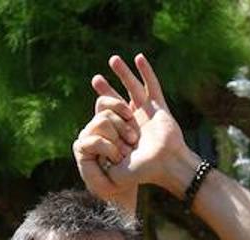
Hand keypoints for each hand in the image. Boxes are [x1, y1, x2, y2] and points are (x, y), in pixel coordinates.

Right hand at [73, 93, 140, 210]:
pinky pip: (94, 139)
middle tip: (133, 140)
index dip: (110, 95)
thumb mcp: (142, 134)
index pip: (105, 101)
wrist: (130, 183)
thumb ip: (136, 115)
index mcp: (111, 120)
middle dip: (122, 124)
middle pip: (105, 108)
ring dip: (117, 137)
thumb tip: (137, 95)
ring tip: (126, 153)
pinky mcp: (81, 148)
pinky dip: (109, 148)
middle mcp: (97, 126)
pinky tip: (117, 159)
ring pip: (101, 121)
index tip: (129, 112)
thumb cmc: (141, 161)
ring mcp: (87, 135)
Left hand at [82, 53, 196, 197]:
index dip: (101, 112)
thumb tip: (84, 153)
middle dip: (106, 90)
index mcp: (123, 135)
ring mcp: (147, 113)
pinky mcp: (159, 107)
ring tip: (113, 59)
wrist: (165, 166)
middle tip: (96, 79)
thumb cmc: (143, 171)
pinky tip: (138, 58)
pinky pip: (152, 85)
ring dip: (124, 73)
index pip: (108, 117)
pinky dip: (146, 71)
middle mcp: (134, 122)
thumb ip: (100, 163)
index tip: (94, 107)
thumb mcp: (116, 170)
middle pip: (118, 100)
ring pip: (133, 88)